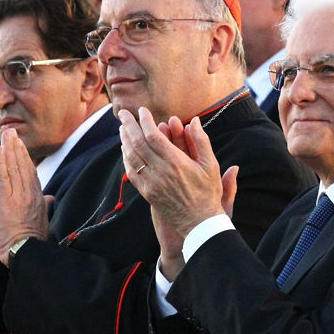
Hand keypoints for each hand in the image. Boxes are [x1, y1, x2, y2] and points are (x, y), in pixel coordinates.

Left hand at [0, 128, 49, 266]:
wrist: (26, 252)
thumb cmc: (32, 242)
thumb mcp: (42, 221)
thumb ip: (45, 207)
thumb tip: (51, 199)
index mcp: (39, 199)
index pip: (30, 173)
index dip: (24, 158)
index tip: (18, 145)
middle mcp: (31, 194)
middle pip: (24, 165)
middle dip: (17, 147)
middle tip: (11, 132)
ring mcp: (20, 196)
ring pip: (14, 167)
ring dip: (10, 149)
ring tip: (6, 134)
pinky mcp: (7, 201)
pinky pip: (4, 176)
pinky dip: (1, 162)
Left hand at [119, 108, 233, 281]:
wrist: (199, 222)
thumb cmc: (208, 193)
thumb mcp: (211, 166)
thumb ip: (201, 142)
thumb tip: (194, 121)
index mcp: (176, 163)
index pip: (153, 136)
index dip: (145, 121)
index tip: (142, 111)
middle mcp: (160, 172)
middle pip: (138, 144)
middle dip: (129, 126)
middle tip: (123, 113)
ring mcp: (151, 183)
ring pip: (132, 157)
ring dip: (125, 140)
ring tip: (122, 128)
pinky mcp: (147, 193)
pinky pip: (132, 172)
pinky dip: (126, 158)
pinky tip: (126, 150)